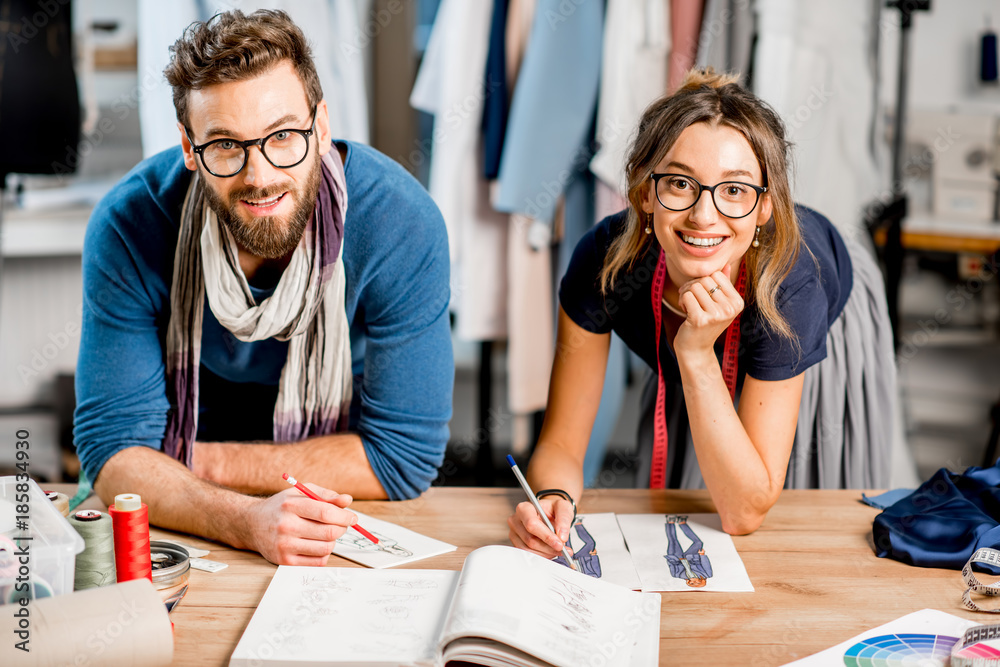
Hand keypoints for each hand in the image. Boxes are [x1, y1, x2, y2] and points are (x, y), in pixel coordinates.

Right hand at [241, 483, 356, 565]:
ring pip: (326, 548)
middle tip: (341, 525)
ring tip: (326, 533)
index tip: (353, 517)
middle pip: (328, 532)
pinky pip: (318, 562)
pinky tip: (317, 544)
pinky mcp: (285, 562)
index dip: (344, 516)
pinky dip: (324, 553)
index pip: (325, 513)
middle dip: (342, 528)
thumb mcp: (301, 493)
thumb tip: (348, 500)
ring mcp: (284, 546)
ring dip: (332, 541)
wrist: (252, 524)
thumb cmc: (281, 507)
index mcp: (291, 506)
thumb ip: (326, 495)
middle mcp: (286, 526)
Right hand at [507, 497, 573, 558]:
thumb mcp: (562, 507)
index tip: (560, 544)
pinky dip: (542, 555)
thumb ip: (563, 519)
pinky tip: (550, 551)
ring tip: (558, 549)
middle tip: (563, 549)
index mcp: (524, 508)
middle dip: (549, 547)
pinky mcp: (516, 544)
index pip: (531, 524)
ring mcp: (514, 534)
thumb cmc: (553, 509)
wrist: (548, 514)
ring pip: (529, 550)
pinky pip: (528, 555)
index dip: (546, 536)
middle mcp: (515, 521)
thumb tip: (562, 537)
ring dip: (546, 553)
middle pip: (530, 540)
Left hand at [673, 265, 743, 355]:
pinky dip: (682, 300)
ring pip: (695, 286)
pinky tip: (685, 311)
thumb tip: (727, 264)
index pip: (717, 275)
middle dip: (693, 286)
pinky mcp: (700, 320)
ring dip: (686, 293)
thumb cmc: (706, 323)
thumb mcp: (719, 304)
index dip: (704, 280)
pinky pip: (687, 295)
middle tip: (690, 298)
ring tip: (688, 305)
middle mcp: (730, 309)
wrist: (696, 348)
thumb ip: (723, 285)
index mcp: (737, 303)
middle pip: (705, 279)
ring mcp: (716, 315)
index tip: (700, 292)